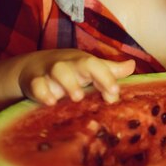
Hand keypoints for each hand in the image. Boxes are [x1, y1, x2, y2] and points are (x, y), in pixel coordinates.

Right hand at [18, 49, 134, 105]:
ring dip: (68, 83)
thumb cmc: (69, 70)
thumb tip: (132, 65)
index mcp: (84, 62)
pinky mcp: (34, 81)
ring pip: (58, 71)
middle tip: (107, 93)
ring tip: (77, 97)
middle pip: (82, 62)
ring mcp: (50, 71)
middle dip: (95, 75)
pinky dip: (43, 92)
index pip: (98, 65)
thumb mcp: (89, 69)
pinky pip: (37, 84)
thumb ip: (109, 71)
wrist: (33, 67)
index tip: (115, 92)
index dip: (108, 77)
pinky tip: (50, 102)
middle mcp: (69, 64)